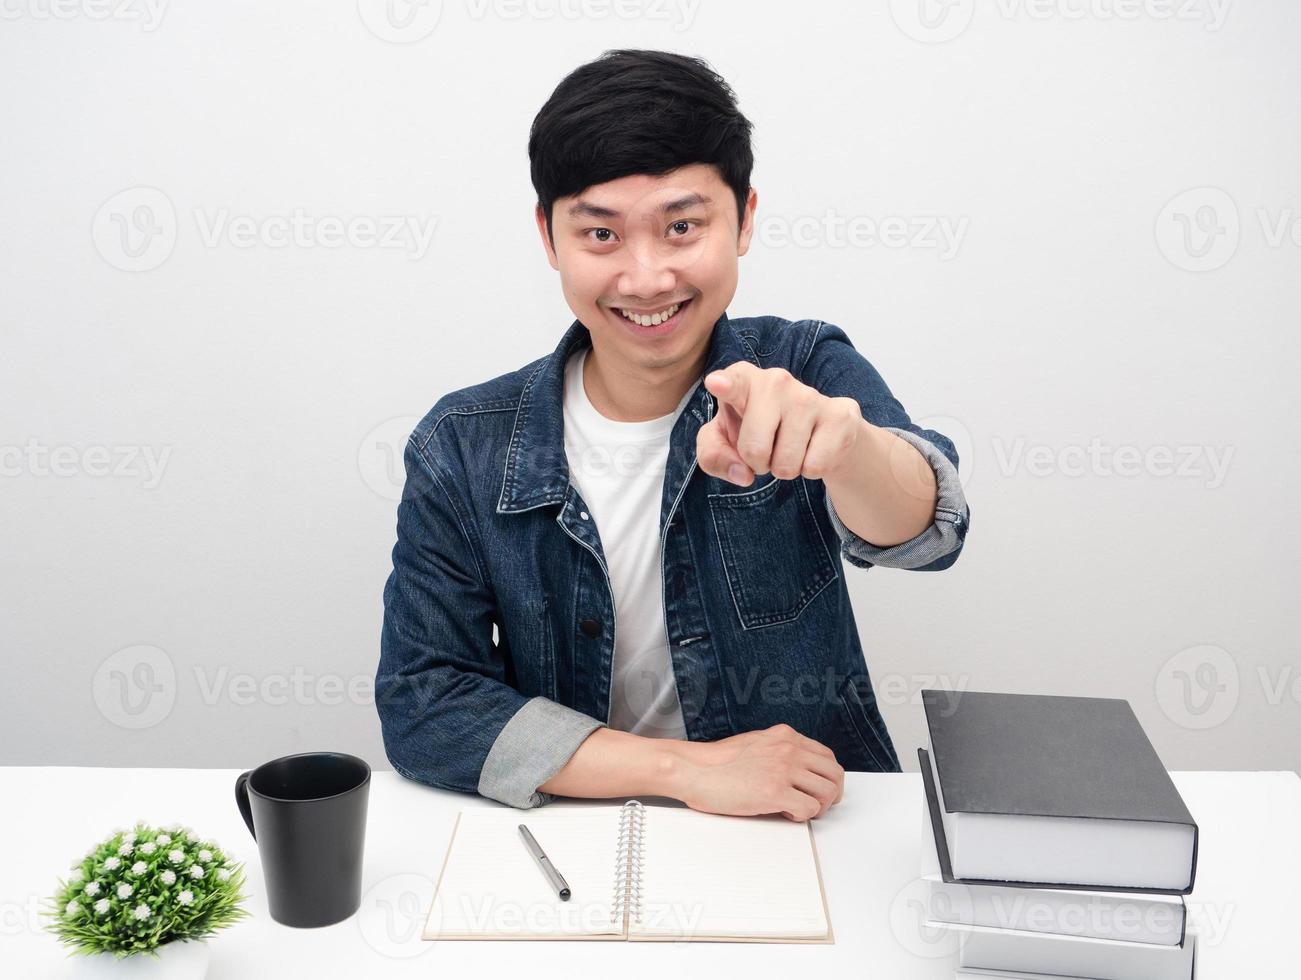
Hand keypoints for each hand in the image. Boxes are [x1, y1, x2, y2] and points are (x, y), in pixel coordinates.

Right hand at [674, 724, 844, 820]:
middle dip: (831, 794)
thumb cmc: (718, 762)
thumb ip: (780, 750)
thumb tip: (798, 768)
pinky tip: (783, 812)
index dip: (828, 777)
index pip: (827, 757)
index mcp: (785, 736)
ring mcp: (783, 769)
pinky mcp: (775, 792)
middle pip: (834, 774)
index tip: (820, 789)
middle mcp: (789, 749)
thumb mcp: (756, 743)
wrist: (694, 770)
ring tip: (796, 809)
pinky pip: (809, 809)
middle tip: (817, 805)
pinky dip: (801, 816)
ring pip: (827, 792)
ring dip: (817, 806)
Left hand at [698, 363, 864, 485]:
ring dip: (785, 468)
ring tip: (789, 448)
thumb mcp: (724, 442)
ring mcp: (810, 396)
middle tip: (766, 449)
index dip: (725, 385)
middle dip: (758, 463)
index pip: (733, 384)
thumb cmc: (758, 432)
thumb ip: (713, 456)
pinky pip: (815, 467)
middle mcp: (776, 381)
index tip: (716, 383)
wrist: (817, 433)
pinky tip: (813, 448)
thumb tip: (743, 474)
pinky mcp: (840, 415)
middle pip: (754, 449)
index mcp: (744, 381)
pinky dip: (810, 470)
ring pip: (786, 464)